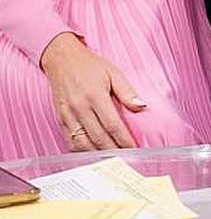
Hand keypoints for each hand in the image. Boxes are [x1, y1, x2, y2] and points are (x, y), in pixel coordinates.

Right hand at [40, 32, 145, 150]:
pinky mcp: (60, 119)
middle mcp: (79, 107)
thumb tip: (142, 106)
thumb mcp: (113, 73)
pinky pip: (70, 141)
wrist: (62, 59)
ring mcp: (68, 115)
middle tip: (126, 157)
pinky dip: (82, 150)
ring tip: (112, 158)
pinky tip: (93, 153)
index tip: (134, 147)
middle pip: (98, 137)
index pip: (112, 124)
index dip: (124, 139)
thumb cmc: (90, 65)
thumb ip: (127, 91)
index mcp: (95, 96)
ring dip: (98, 154)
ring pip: (82, 143)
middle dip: (113, 150)